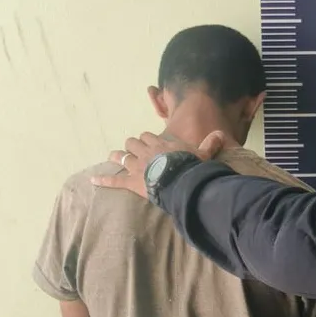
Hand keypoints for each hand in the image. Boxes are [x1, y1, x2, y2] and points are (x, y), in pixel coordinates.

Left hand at [90, 130, 235, 196]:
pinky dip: (103, 179)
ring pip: (121, 156)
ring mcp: (136, 165)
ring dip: (118, 155)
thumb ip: (210, 144)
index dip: (147, 139)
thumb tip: (221, 134)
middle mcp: (145, 151)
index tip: (149, 143)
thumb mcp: (203, 155)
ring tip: (114, 156)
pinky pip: (113, 179)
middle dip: (132, 145)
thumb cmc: (190, 168)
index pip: (148, 136)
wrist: (179, 182)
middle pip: (132, 142)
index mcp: (160, 144)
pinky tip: (94, 180)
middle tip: (133, 150)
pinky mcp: (129, 180)